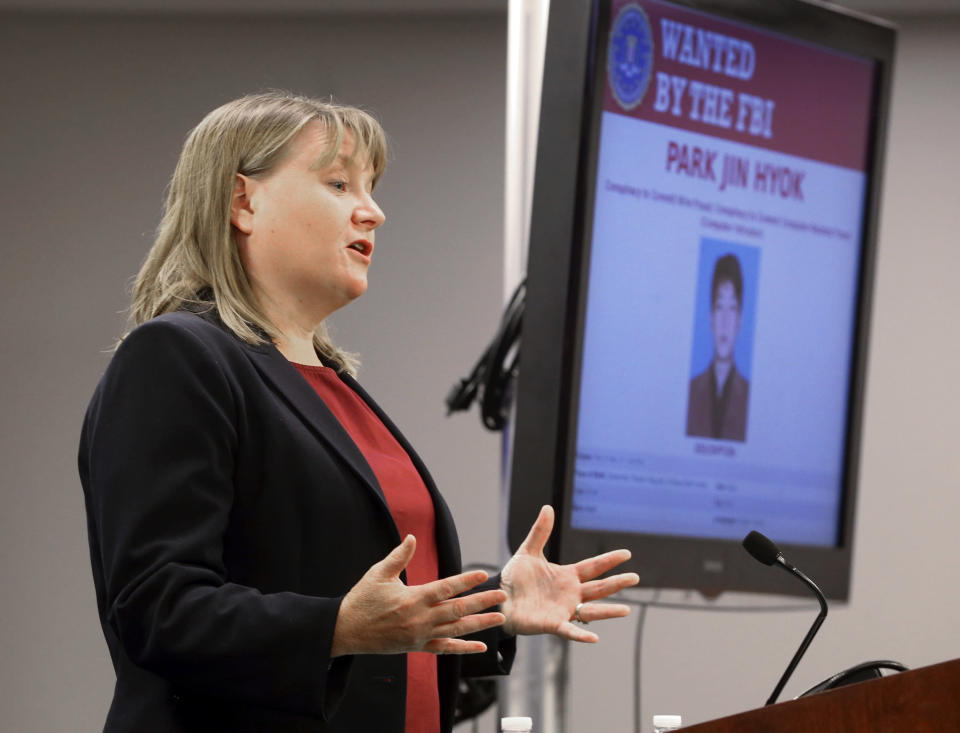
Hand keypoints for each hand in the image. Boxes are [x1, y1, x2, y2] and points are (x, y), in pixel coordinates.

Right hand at [332, 534, 506, 656]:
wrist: (345, 630)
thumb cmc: (361, 599)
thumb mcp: (378, 573)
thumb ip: (398, 556)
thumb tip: (412, 538)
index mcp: (412, 598)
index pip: (446, 588)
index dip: (466, 580)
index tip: (483, 574)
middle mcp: (420, 618)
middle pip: (457, 609)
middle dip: (482, 602)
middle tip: (502, 596)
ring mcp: (420, 635)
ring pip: (456, 630)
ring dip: (480, 624)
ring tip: (499, 619)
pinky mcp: (417, 647)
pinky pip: (445, 649)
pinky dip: (463, 648)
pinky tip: (480, 646)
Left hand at [500, 505, 638, 642]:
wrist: (498, 599)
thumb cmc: (514, 578)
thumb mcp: (528, 552)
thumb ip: (540, 532)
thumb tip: (548, 507)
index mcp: (567, 576)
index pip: (593, 566)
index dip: (609, 560)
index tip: (627, 553)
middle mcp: (570, 593)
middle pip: (598, 588)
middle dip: (617, 583)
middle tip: (635, 577)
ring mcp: (563, 610)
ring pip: (591, 611)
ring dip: (608, 611)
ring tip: (626, 610)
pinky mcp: (552, 624)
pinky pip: (569, 630)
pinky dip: (581, 635)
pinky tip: (594, 638)